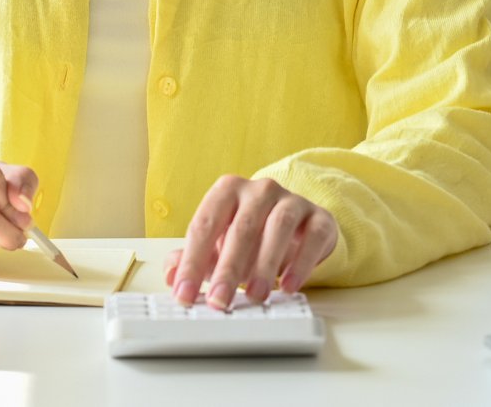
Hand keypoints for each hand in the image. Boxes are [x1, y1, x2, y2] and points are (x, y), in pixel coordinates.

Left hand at [165, 175, 337, 307]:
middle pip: (241, 227)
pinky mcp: (318, 218)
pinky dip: (300, 262)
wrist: (297, 225)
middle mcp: (259, 190)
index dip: (192, 262)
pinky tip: (289, 285)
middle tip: (219, 301)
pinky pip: (311, 237)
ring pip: (277, 227)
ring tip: (255, 295)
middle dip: (228, 267)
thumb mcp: (219, 244)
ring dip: (265, 264)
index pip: (204, 224)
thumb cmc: (251, 235)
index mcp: (227, 191)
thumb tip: (171, 275)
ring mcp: (291, 201)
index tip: (184, 294)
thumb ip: (193, 258)